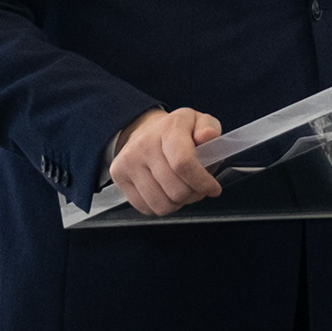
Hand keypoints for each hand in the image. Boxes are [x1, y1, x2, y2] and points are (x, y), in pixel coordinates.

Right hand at [105, 107, 224, 216]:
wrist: (144, 129)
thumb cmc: (177, 131)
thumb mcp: (199, 122)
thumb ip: (210, 127)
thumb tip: (208, 136)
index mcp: (169, 128)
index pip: (183, 164)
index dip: (202, 182)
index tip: (213, 188)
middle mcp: (145, 144)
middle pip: (175, 190)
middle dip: (193, 195)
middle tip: (197, 188)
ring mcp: (129, 161)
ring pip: (161, 204)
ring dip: (177, 203)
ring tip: (181, 189)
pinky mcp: (118, 175)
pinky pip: (146, 208)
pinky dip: (161, 206)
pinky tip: (164, 191)